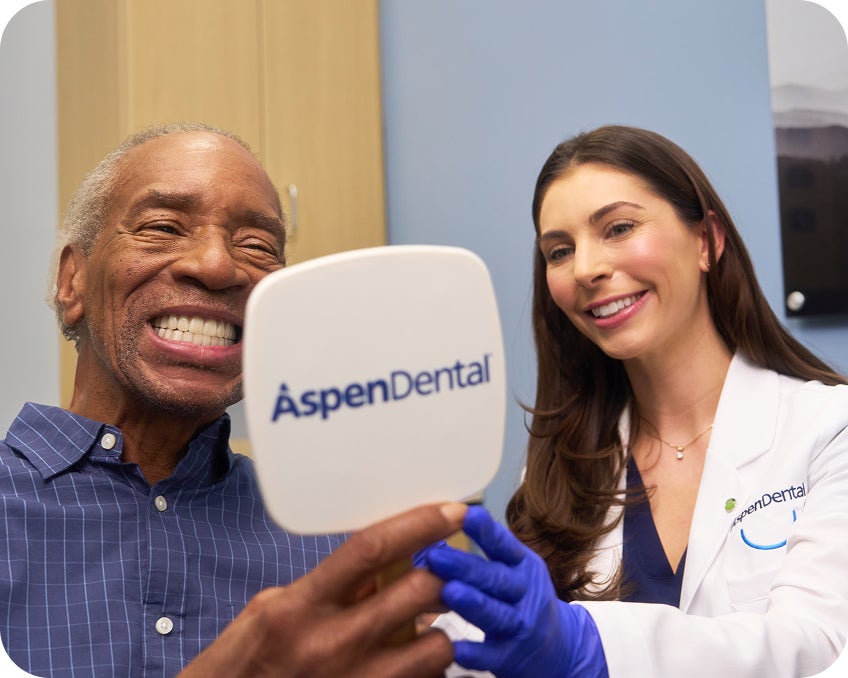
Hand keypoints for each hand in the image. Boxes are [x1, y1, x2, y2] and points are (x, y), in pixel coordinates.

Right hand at [180, 502, 466, 677]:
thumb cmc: (244, 662)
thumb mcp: (274, 609)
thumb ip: (325, 585)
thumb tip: (378, 563)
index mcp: (301, 605)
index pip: (372, 549)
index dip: (419, 523)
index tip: (452, 510)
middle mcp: (332, 643)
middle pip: (418, 591)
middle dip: (449, 573)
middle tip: (460, 566)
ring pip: (436, 646)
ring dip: (445, 629)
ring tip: (434, 622)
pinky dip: (431, 668)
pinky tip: (418, 659)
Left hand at [426, 506, 606, 677]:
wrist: (558, 646)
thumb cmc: (521, 598)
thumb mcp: (513, 567)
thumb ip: (484, 549)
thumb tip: (434, 526)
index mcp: (522, 564)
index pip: (503, 544)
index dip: (486, 531)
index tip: (467, 514)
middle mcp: (524, 592)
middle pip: (495, 578)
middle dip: (465, 566)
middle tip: (436, 556)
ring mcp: (521, 624)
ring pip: (496, 613)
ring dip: (473, 602)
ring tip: (450, 592)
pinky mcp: (513, 656)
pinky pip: (494, 655)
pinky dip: (476, 653)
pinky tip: (457, 649)